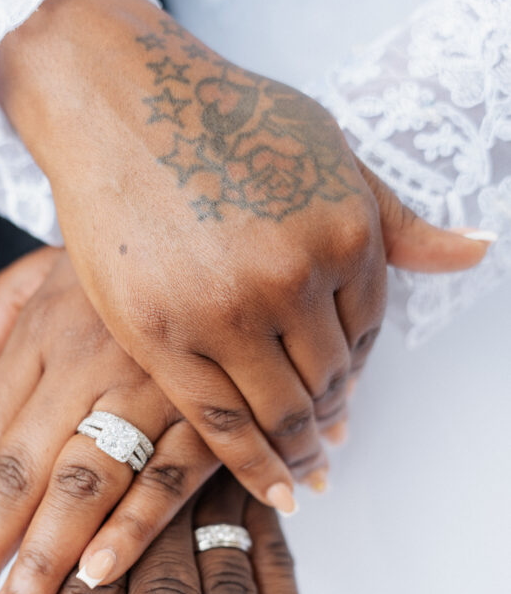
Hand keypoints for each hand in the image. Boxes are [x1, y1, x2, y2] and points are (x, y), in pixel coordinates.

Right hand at [0, 0, 490, 509]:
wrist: (118, 105)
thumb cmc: (223, 120)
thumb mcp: (329, 151)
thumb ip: (398, 218)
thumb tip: (475, 250)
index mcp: (344, 231)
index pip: (368, 332)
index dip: (359, 371)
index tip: (347, 395)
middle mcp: (292, 276)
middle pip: (329, 379)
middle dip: (332, 415)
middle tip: (328, 443)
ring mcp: (225, 311)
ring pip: (282, 411)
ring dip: (300, 449)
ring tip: (307, 473)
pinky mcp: (162, 337)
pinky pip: (222, 423)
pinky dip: (256, 466)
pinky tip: (279, 489)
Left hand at [0, 249, 221, 593]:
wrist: (222, 194)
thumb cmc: (132, 249)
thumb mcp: (55, 265)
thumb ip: (4, 319)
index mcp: (43, 337)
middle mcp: (84, 361)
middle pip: (19, 472)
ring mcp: (148, 382)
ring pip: (82, 483)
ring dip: (43, 559)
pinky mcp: (209, 403)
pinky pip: (170, 472)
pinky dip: (136, 526)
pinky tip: (97, 575)